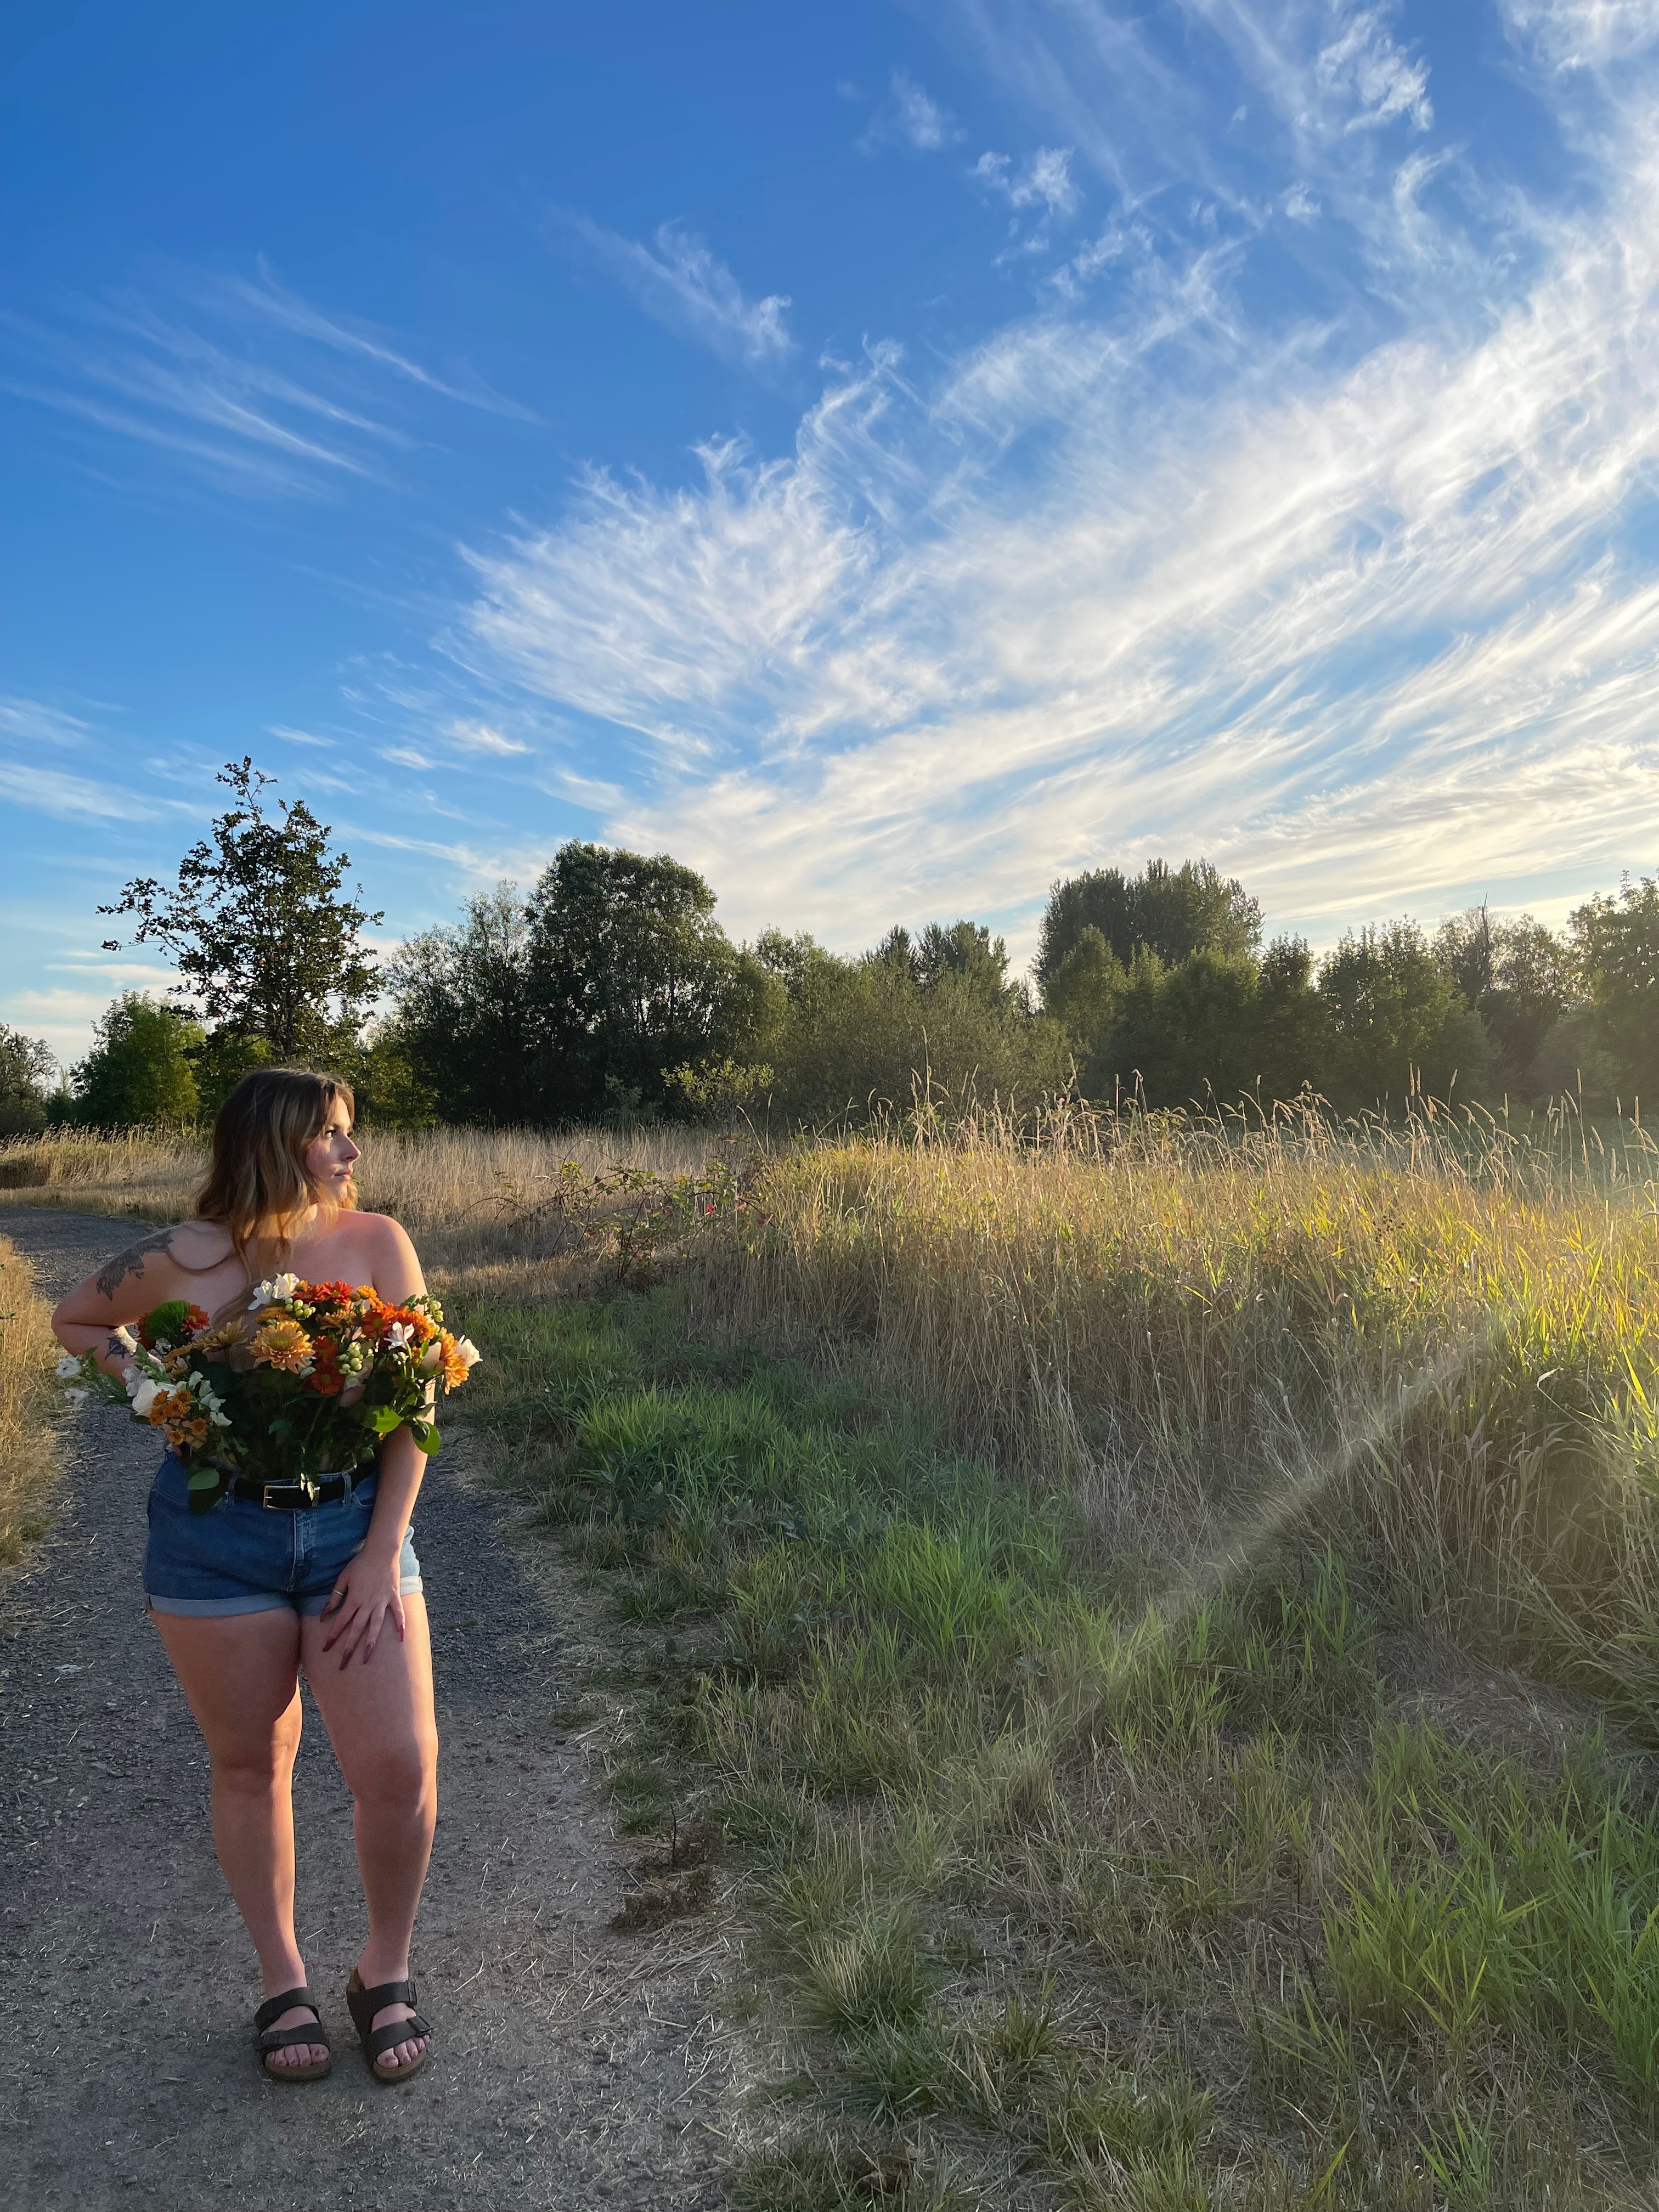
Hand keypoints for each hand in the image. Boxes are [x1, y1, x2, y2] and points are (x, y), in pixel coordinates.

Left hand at [319, 1546, 405, 1667]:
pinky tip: (401, 1638)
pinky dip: (400, 1625)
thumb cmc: (360, 1563)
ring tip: (366, 1659)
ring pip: (376, 1626)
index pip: (341, 1622)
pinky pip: (398, 1613)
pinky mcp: (393, 1597)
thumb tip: (325, 1614)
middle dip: (348, 1648)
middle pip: (357, 1629)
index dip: (332, 1636)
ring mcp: (382, 1601)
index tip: (325, 1649)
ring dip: (370, 1643)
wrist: (381, 1551)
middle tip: (342, 1665)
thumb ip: (335, 1597)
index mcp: (354, 1599)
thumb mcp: (343, 1578)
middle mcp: (367, 1604)